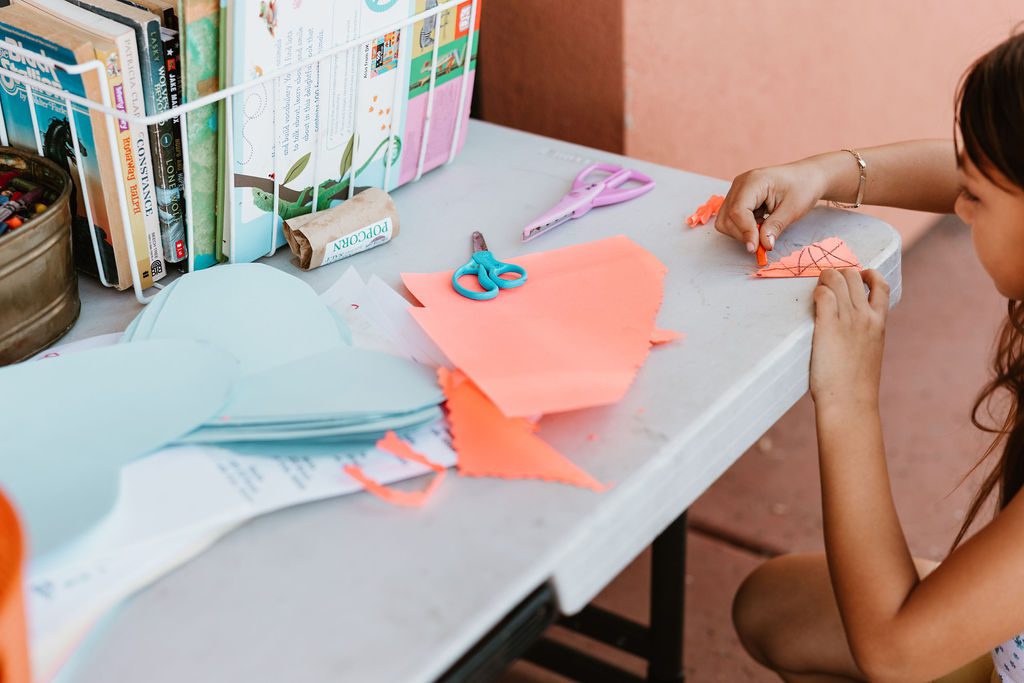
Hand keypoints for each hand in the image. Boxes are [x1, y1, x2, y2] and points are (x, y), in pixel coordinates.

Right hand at [716, 161, 826, 252]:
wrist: (808, 177)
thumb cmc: (803, 187)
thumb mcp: (793, 209)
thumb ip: (775, 227)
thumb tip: (764, 244)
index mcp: (753, 181)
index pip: (738, 210)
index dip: (745, 231)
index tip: (756, 247)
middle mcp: (740, 184)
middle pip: (728, 217)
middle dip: (743, 234)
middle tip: (763, 242)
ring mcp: (737, 191)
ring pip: (726, 221)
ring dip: (742, 232)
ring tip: (763, 229)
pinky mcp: (738, 199)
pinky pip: (731, 220)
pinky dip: (743, 228)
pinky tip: (760, 224)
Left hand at [809, 269, 889, 408]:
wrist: (850, 402)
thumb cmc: (856, 384)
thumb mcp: (870, 352)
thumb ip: (865, 335)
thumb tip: (853, 330)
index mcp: (879, 322)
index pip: (881, 284)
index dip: (867, 274)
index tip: (854, 277)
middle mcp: (866, 316)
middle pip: (854, 275)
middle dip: (838, 273)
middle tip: (826, 283)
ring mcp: (848, 320)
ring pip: (837, 279)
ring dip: (824, 278)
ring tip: (816, 289)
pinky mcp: (828, 326)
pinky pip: (822, 294)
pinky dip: (816, 291)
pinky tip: (812, 301)